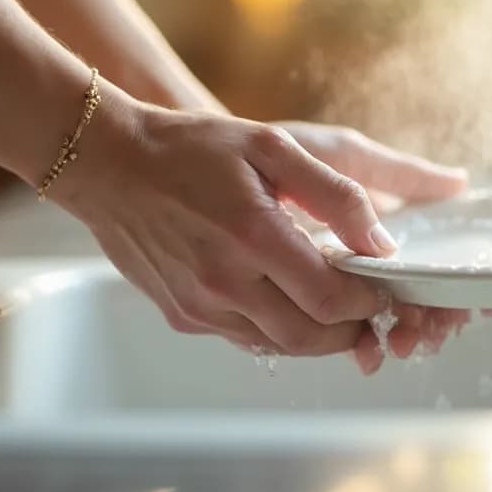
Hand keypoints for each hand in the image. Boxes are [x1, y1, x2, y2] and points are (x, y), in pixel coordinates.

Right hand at [48, 95, 465, 373]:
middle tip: (368, 311)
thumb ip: (336, 194)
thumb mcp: (274, 147)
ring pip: (278, 345)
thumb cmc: (190, 148)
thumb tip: (381, 242)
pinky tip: (285, 302)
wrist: (108, 163)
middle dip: (350, 330)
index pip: (332, 298)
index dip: (369, 302)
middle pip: (310, 336)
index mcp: (254, 236)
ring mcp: (199, 304)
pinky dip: (275, 330)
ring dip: (316, 336)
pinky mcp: (182, 314)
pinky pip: (242, 337)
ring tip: (334, 310)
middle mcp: (224, 280)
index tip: (383, 289)